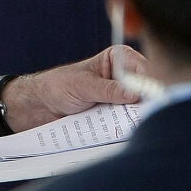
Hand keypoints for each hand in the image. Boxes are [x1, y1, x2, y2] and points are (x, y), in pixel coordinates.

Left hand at [4, 45, 146, 130]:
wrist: (41, 105)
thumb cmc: (58, 86)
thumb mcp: (84, 86)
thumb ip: (109, 90)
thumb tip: (134, 94)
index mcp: (119, 58)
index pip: (143, 69)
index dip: (150, 84)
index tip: (148, 99)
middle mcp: (125, 76)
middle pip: (146, 90)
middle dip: (146, 104)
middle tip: (144, 116)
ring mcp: (122, 97)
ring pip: (139, 108)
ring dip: (137, 118)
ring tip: (134, 126)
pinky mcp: (116, 114)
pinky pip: (127, 121)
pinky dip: (126, 127)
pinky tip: (125, 132)